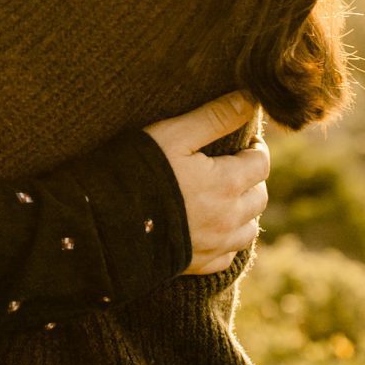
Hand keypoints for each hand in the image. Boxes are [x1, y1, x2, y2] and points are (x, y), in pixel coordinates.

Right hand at [145, 93, 268, 275]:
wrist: (104, 223)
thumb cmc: (138, 171)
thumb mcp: (173, 135)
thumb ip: (214, 117)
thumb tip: (251, 100)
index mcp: (226, 184)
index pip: (261, 163)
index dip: (255, 148)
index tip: (243, 142)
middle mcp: (227, 218)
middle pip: (259, 197)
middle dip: (252, 178)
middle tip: (233, 165)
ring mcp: (213, 245)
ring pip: (248, 230)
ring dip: (244, 212)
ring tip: (225, 197)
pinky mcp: (196, 264)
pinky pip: (226, 256)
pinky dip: (226, 241)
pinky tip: (211, 229)